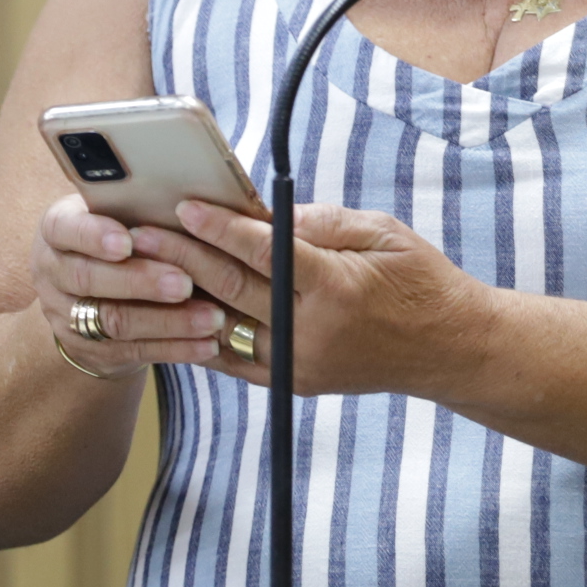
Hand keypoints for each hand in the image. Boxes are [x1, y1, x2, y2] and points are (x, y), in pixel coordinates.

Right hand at [28, 192, 239, 377]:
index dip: (94, 237)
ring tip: (210, 317)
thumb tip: (194, 199)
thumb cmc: (116, 236)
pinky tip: (207, 344)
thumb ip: (139, 207)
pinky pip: (133, 351)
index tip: (126, 241)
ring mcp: (67, 315)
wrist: (85, 292)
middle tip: (184, 282)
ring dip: (167, 321)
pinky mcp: (90, 349)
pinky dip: (174, 348)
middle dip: (139, 282)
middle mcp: (53, 273)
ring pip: (114, 321)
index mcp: (58, 229)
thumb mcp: (114, 213)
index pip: (66, 229)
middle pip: (89, 279)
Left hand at [141, 198, 494, 397]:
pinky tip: (170, 313)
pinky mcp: (294, 382)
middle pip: (233, 288)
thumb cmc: (419, 281)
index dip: (220, 226)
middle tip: (139, 232)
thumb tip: (264, 212)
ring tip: (142, 270)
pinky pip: (235, 360)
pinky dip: (200, 336)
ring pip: (224, 326)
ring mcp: (299, 364)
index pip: (265, 252)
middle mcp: (312, 332)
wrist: (447, 349)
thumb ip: (322, 223)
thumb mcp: (381, 234)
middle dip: (182, 256)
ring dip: (180, 297)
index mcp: (337, 288)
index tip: (184, 204)